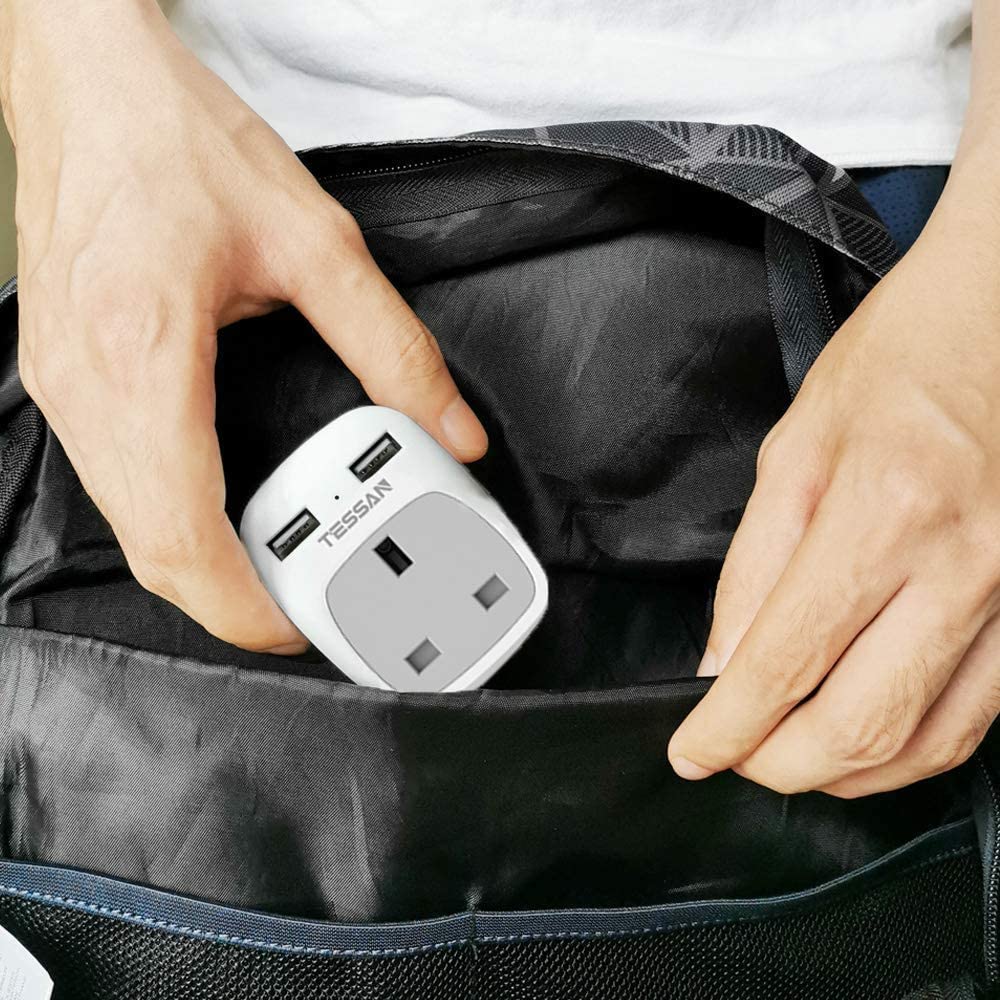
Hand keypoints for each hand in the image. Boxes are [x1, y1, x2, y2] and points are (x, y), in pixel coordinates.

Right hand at [0, 0, 485, 652]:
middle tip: (297, 606)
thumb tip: (447, 424)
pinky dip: (165, 519)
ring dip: (194, 563)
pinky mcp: (61, 375)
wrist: (92, 85)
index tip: (294, 625)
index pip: (181, 533)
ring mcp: (58, 384)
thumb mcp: (314, 243)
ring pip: (124, 522)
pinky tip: (213, 514)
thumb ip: (392, 346)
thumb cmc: (179, 145)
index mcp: (144, 355)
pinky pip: (111, 482)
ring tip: (269, 569)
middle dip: (223, 599)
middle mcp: (84, 384)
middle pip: (148, 548)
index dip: (240, 603)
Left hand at [668, 158, 999, 796]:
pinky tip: (868, 738)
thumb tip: (722, 662)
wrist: (997, 324)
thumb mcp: (794, 452)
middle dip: (779, 765)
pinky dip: (913, 750)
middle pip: (858, 725)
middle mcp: (958, 566)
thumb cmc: (898, 365)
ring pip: (926, 742)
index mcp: (881, 513)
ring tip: (789, 756)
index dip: (728, 728)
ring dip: (846, 773)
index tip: (694, 750)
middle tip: (735, 756)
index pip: (785, 662)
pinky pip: (977, 718)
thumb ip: (753, 567)